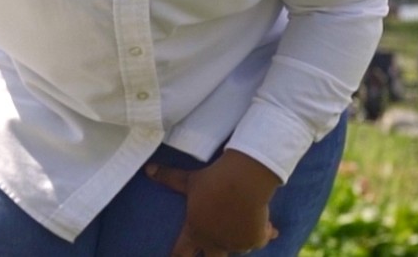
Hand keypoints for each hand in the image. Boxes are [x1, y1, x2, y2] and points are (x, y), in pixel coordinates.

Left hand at [144, 150, 280, 256]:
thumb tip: (148, 169)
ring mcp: (236, 243)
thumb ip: (168, 178)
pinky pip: (261, 239)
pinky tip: (270, 228)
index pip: (180, 253)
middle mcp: (215, 242)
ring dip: (241, 240)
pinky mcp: (256, 239)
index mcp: (195, 231)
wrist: (243, 182)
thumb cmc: (212, 181)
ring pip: (239, 247)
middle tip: (214, 250)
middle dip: (212, 254)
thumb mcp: (188, 180)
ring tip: (245, 228)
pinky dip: (265, 233)